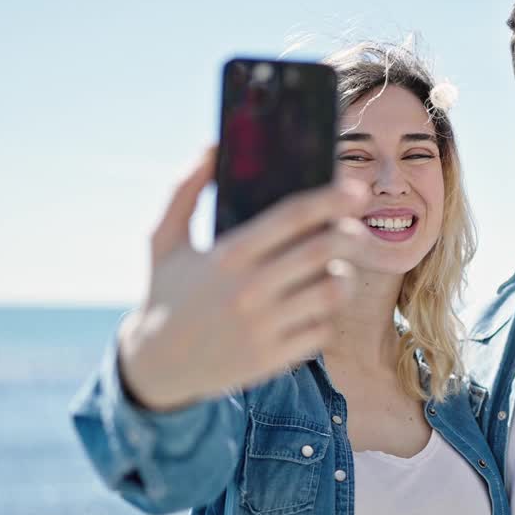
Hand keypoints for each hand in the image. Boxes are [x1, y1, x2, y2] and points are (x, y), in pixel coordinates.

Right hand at [118, 147, 369, 410]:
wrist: (156, 366)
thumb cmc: (164, 293)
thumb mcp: (162, 239)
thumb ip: (185, 189)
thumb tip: (213, 147)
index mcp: (227, 256)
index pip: (291, 217)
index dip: (330, 199)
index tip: (355, 189)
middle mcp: (249, 291)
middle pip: (322, 251)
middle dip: (351, 234)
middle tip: (358, 228)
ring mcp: (264, 327)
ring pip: (331, 292)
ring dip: (344, 276)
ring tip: (337, 268)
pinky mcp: (274, 358)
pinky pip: (323, 330)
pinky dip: (328, 314)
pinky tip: (318, 305)